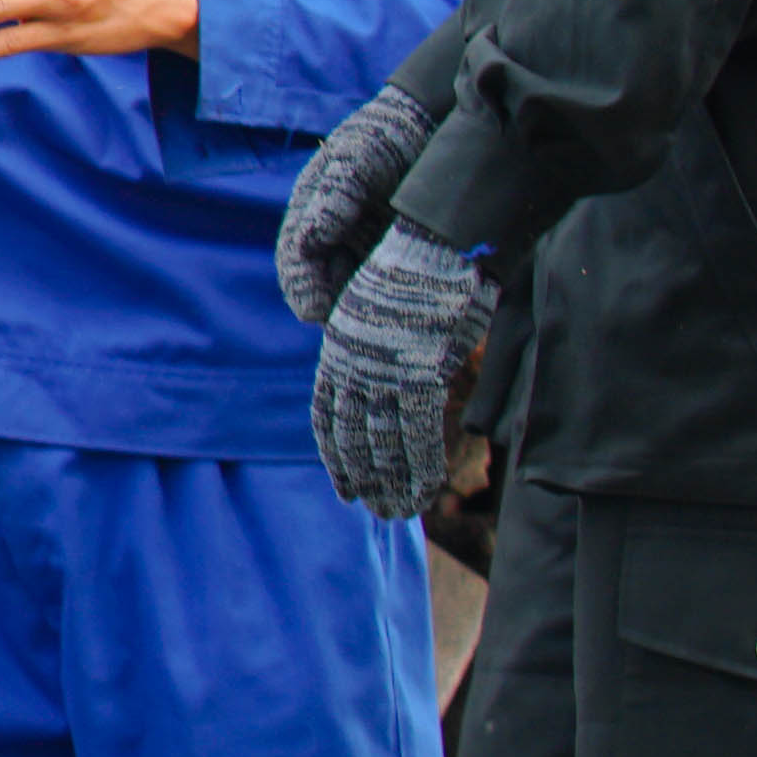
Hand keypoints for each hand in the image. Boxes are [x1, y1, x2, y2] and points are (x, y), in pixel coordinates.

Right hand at [278, 83, 431, 324]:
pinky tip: (412, 312)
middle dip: (336, 310)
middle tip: (356, 332)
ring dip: (367, 310)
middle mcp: (336, 237)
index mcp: (312, 215)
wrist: (430, 125)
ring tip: (385, 328)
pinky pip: (394, 285)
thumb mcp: (355, 158)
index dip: (302, 289)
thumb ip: (335, 196)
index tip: (316, 313)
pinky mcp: (401, 254)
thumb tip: (313, 238)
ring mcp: (369, 248)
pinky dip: (398, 301)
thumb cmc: (381, 136)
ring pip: (359, 290)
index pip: (295, 261)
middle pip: (326, 285)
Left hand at [309, 229, 497, 517]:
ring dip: (390, 482)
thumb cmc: (416, 273)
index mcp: (339, 350)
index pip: (325, 412)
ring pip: (382, 441)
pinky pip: (417, 432)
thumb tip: (398, 377)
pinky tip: (426, 492)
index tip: (342, 483)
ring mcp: (383, 370)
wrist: (431, 243)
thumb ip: (381, 349)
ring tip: (395, 513)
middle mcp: (353, 364)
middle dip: (361, 477)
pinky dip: (421, 466)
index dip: (333, 452)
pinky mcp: (418, 372)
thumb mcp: (382, 313)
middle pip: (350, 434)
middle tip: (372, 509)